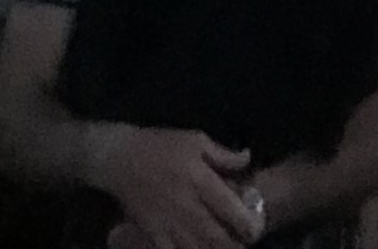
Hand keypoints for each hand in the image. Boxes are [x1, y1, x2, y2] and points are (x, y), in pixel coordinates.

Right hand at [85, 128, 257, 248]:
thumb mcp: (195, 140)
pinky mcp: (153, 233)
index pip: (228, 207)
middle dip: (232, 246)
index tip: (257, 230)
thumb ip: (223, 155)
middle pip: (214, 236)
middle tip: (244, 247)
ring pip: (195, 248)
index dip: (245, 223)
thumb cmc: (161, 146)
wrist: (120, 159)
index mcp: (199, 180)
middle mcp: (186, 205)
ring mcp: (168, 223)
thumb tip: (248, 159)